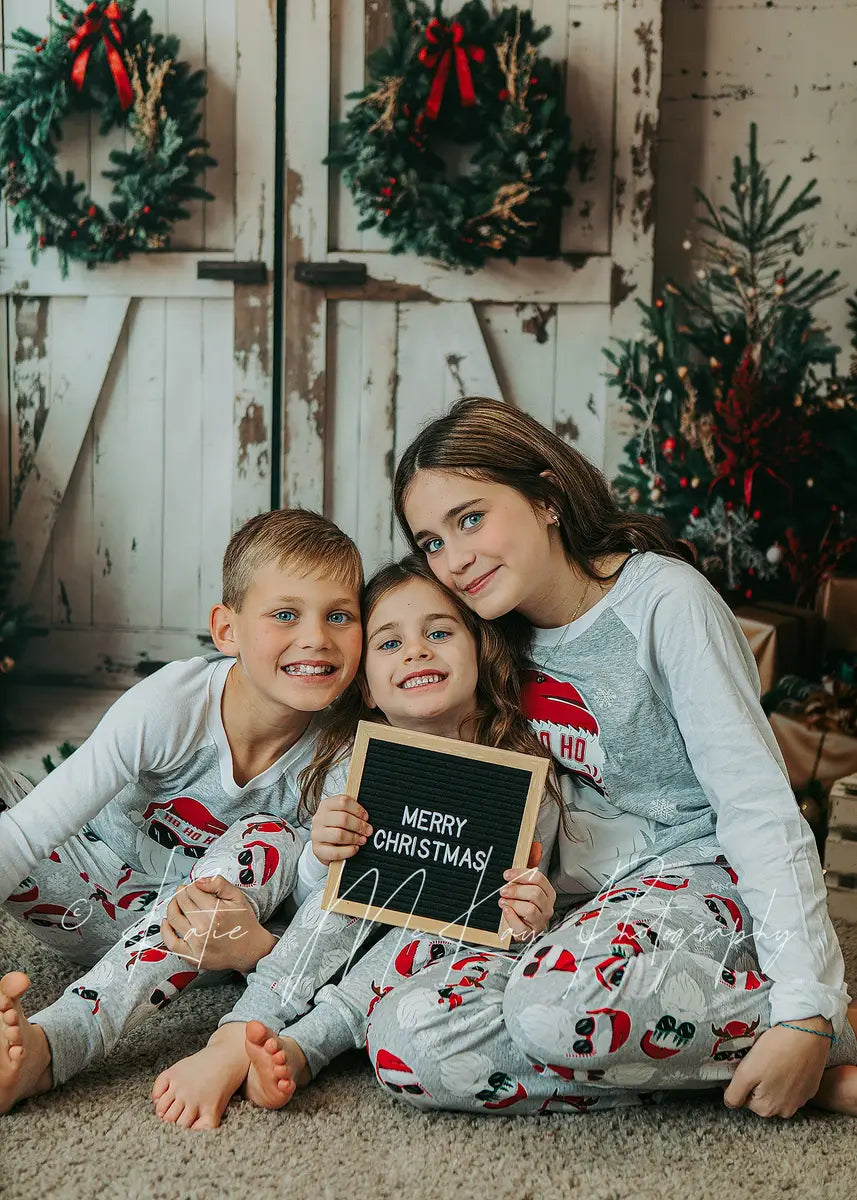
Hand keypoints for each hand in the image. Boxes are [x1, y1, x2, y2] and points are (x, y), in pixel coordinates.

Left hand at [161, 875, 275, 972]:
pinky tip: (166, 922)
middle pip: (182, 902)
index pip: (192, 891)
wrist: (250, 949)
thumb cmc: (244, 923)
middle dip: (181, 893)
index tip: (193, 886)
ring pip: (174, 918)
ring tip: (176, 903)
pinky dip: (165, 931)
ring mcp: (197, 943)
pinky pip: (171, 943)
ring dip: (172, 906)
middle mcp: (205, 927)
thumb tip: (199, 881)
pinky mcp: (193, 956)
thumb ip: (219, 884)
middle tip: (184, 891)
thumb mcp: (238, 897)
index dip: (191, 885)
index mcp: (216, 911)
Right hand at [311, 793, 372, 865]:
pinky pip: (336, 852)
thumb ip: (352, 813)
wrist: (323, 845)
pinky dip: (349, 851)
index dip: (358, 809)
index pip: (343, 801)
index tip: (366, 817)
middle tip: (368, 831)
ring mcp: (317, 834)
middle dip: (359, 826)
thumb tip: (366, 818)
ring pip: (339, 835)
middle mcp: (319, 818)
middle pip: (343, 818)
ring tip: (362, 840)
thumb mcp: (341, 815)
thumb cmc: (336, 827)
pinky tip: (354, 848)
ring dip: (354, 838)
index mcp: (326, 805)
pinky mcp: (318, 849)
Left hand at [500, 842, 555, 940]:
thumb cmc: (523, 903)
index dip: (520, 874)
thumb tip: (535, 847)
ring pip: (529, 909)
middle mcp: (546, 907)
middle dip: (515, 890)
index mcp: (547, 892)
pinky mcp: (530, 934)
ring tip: (503, 901)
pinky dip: (510, 917)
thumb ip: (529, 868)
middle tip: (503, 889)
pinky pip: (521, 926)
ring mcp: (540, 921)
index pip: (538, 878)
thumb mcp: (525, 884)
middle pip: (535, 893)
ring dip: (513, 903)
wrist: (518, 925)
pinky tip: (505, 911)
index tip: (506, 875)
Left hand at [723, 1017, 832, 1117]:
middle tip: (761, 1059)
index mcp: (767, 1109)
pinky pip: (792, 1084)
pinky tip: (787, 1059)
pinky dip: (788, 1074)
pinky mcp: (811, 1088)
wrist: (808, 1034)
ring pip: (776, 1090)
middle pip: (761, 1096)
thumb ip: (734, 1094)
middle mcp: (786, 1111)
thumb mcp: (746, 1072)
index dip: (742, 1079)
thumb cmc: (776, 1051)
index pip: (744, 1098)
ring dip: (773, 1077)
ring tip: (774, 1057)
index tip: (748, 1064)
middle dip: (758, 1080)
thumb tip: (729, 1103)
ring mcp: (801, 1100)